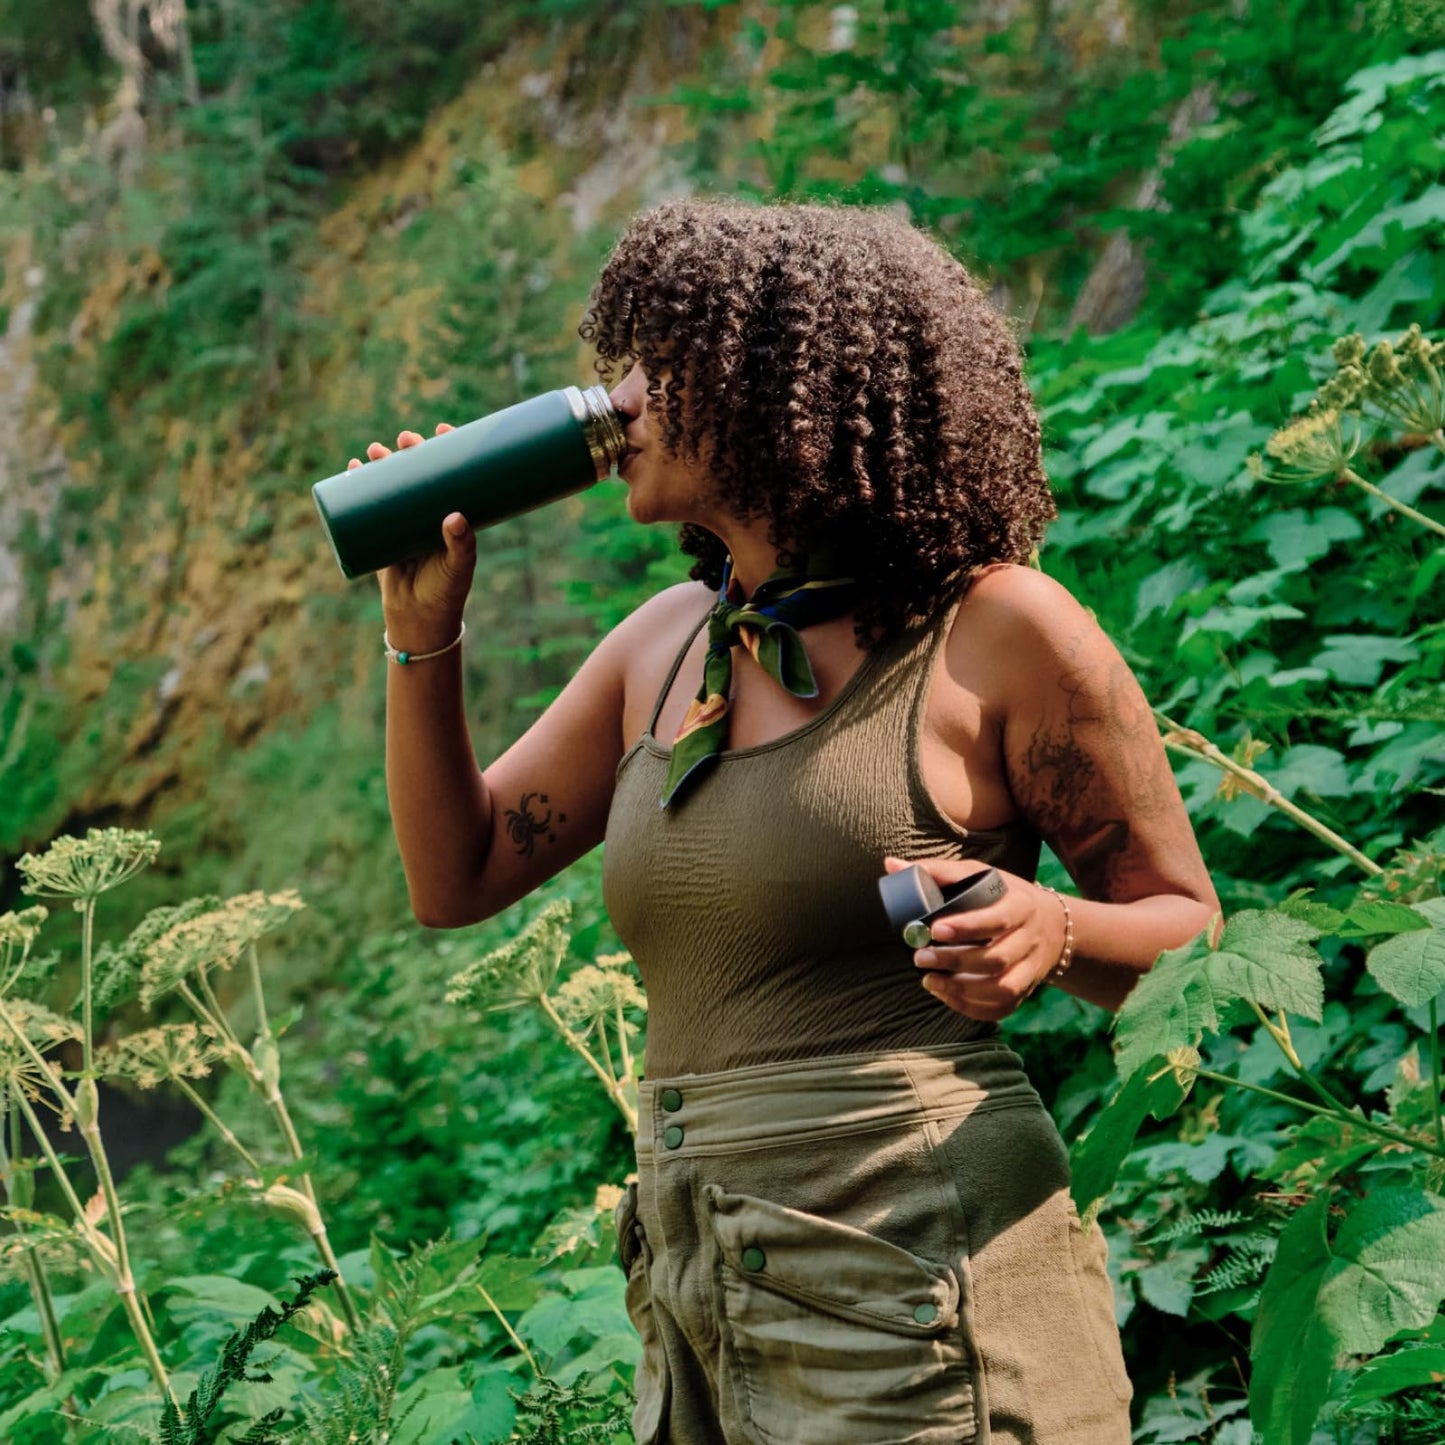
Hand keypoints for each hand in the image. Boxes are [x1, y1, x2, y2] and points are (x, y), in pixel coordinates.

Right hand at [347, 424, 475, 649]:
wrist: (418, 619)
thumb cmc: (446, 592)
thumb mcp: (458, 568)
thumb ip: (461, 544)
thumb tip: (455, 516)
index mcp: (452, 513)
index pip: (452, 473)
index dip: (447, 449)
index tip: (441, 431)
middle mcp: (428, 513)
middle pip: (419, 472)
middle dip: (410, 452)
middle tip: (405, 440)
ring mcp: (404, 522)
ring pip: (392, 484)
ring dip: (382, 464)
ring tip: (374, 451)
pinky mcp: (382, 534)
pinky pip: (368, 506)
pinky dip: (358, 486)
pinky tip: (351, 469)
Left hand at [882, 856, 1068, 1021]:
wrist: (1054, 926)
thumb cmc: (1004, 896)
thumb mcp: (980, 875)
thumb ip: (938, 872)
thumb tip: (891, 865)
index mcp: (1020, 905)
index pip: (997, 919)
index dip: (967, 926)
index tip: (934, 929)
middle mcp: (1029, 939)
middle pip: (997, 958)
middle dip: (956, 961)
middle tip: (919, 957)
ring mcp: (1030, 968)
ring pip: (1002, 989)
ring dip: (962, 989)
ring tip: (928, 980)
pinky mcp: (1025, 989)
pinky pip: (1003, 1007)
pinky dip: (973, 1007)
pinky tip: (945, 995)